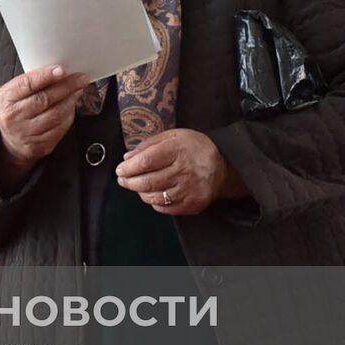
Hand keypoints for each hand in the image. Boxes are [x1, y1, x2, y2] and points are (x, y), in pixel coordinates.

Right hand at [0, 66, 90, 187]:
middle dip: (66, 86)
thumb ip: (33, 82)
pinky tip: (71, 106)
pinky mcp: (40, 145)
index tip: (62, 70)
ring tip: (78, 90)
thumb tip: (60, 72)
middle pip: (45, 99)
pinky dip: (69, 114)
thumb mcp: (15, 93)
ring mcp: (26, 133)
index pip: (27, 84)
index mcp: (7, 98)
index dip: (45, 76)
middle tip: (81, 78)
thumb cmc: (17, 110)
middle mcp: (14, 116)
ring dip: (71, 100)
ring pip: (56, 114)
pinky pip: (60, 127)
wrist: (11, 140)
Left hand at [114, 128, 246, 214]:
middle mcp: (184, 171)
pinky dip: (154, 203)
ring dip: (140, 193)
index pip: (146, 162)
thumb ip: (149, 145)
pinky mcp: (193, 204)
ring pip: (155, 197)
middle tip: (123, 180)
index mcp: (178, 150)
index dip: (129, 168)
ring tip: (136, 186)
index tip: (120, 169)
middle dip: (129, 182)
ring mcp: (189, 190)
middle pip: (148, 182)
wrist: (223, 164)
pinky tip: (152, 195)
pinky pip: (166, 208)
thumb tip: (128, 158)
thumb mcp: (173, 136)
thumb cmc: (194, 148)